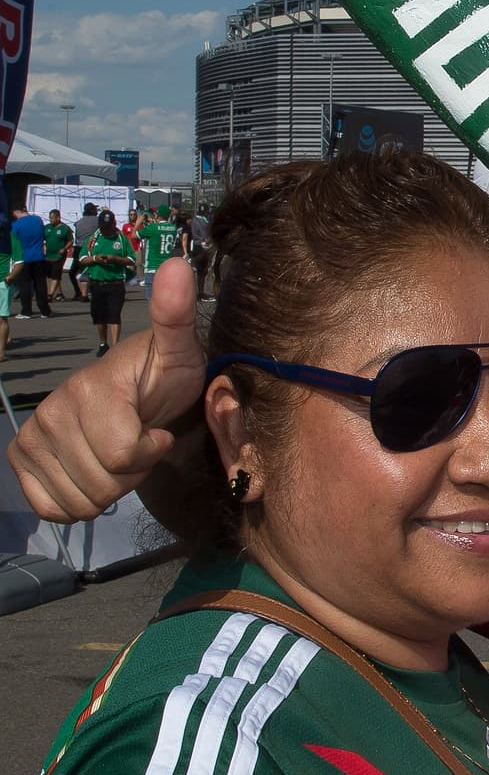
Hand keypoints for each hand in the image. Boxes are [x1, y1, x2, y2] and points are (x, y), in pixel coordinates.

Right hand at [7, 258, 205, 520]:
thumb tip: (179, 266)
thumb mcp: (179, 350)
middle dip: (132, 472)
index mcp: (90, 389)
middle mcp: (51, 412)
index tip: (155, 428)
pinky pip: (52, 509)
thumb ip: (175, 315)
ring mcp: (32, 438)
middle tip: (136, 440)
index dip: (150, 451)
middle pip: (104, 484)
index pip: (123, 456)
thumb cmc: (159, 376)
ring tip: (117, 452)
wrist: (131, 392)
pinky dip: (78, 501)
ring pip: (82, 501)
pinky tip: (91, 470)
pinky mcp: (22, 460)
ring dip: (109, 487)